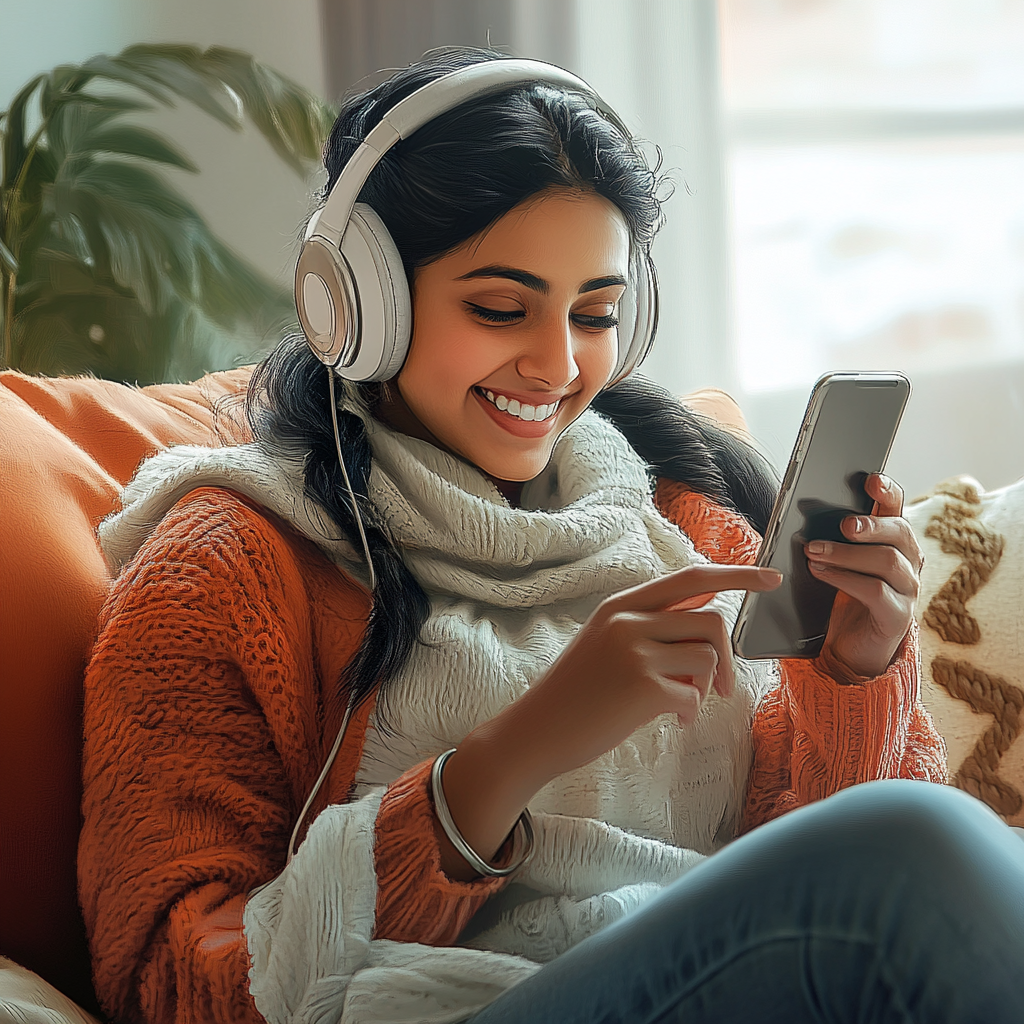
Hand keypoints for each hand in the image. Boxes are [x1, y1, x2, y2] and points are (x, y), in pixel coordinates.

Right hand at [437, 564, 781, 876]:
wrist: (537, 730)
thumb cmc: (577, 691)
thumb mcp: (606, 642)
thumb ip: (653, 623)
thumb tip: (710, 602)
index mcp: (621, 606)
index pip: (692, 578)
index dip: (737, 574)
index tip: (772, 577)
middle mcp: (628, 621)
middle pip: (712, 622)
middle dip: (728, 659)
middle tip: (723, 688)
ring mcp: (635, 652)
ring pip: (707, 659)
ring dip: (704, 689)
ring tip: (681, 706)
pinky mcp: (643, 687)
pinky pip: (693, 695)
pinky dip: (689, 711)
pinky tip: (671, 720)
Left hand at [804, 473, 922, 679]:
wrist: (853, 646)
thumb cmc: (842, 595)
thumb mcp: (836, 561)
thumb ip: (831, 537)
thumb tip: (803, 512)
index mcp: (894, 541)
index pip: (897, 508)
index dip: (888, 491)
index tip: (871, 480)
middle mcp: (909, 562)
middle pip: (900, 532)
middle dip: (871, 525)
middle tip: (843, 524)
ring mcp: (907, 590)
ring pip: (888, 562)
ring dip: (848, 554)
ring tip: (814, 551)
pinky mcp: (897, 616)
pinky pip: (877, 592)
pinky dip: (846, 579)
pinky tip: (821, 573)